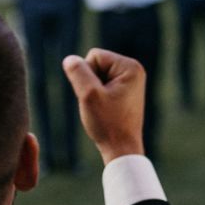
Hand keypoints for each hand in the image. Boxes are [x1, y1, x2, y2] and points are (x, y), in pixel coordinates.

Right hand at [62, 49, 144, 163]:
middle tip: (100, 104)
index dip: (86, 75)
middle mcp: (134, 70)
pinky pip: (102, 85)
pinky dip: (97, 96)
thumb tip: (70, 59)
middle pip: (96, 64)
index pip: (94, 56)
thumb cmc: (107, 123)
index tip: (97, 96)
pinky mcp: (125, 92)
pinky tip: (105, 110)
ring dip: (92, 90)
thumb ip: (78, 72)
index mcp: (130, 67)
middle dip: (90, 82)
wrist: (121, 149)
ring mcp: (130, 81)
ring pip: (96, 75)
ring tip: (102, 108)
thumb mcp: (88, 95)